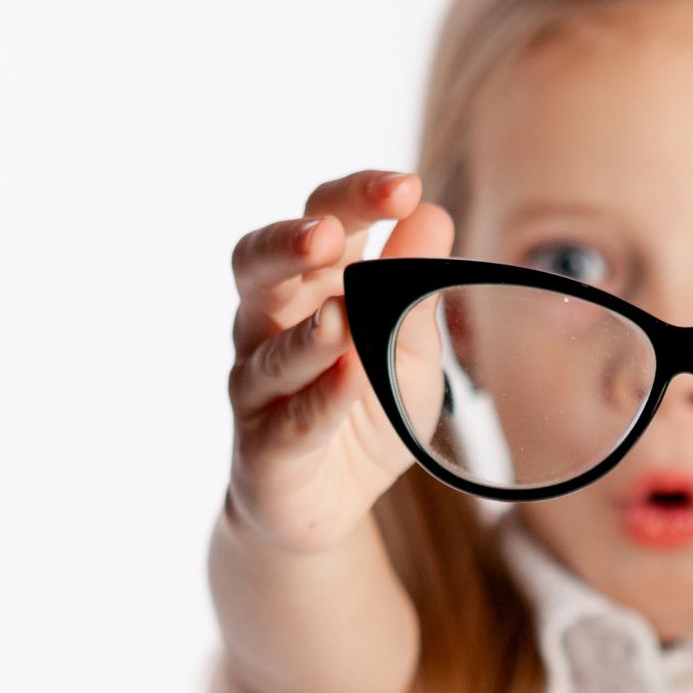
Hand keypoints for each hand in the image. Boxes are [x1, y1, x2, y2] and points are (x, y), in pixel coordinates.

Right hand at [225, 167, 454, 553]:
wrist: (329, 505)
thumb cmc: (366, 413)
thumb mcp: (409, 354)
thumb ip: (415, 295)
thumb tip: (433, 216)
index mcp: (312, 284)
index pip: (322, 218)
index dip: (357, 198)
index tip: (406, 188)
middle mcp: (270, 321)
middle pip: (262, 264)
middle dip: (292, 243)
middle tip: (330, 234)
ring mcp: (259, 382)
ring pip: (268, 345)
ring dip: (305, 331)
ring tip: (339, 317)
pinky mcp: (264, 444)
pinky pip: (291, 416)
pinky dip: (321, 396)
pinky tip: (348, 377)